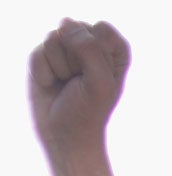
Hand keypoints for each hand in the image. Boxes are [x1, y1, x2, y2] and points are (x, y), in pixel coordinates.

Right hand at [27, 19, 129, 164]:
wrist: (65, 137)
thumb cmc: (89, 113)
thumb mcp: (100, 82)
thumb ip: (89, 48)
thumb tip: (64, 23)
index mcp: (114, 50)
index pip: (102, 30)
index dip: (97, 54)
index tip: (99, 78)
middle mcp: (90, 45)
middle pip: (77, 29)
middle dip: (76, 61)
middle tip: (80, 84)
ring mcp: (65, 49)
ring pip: (54, 38)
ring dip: (60, 67)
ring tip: (66, 84)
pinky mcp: (44, 56)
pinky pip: (38, 52)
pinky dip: (44, 73)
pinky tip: (51, 85)